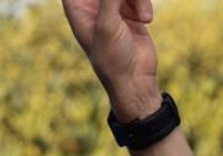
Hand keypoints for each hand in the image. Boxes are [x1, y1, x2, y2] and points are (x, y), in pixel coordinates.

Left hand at [62, 0, 160, 121]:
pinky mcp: (129, 10)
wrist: (135, 81)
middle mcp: (92, 5)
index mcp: (77, 7)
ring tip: (142, 16)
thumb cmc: (113, 59)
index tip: (111, 3)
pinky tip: (146, 20)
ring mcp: (111, 6)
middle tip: (123, 3)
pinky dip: (144, 3)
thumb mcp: (108, 24)